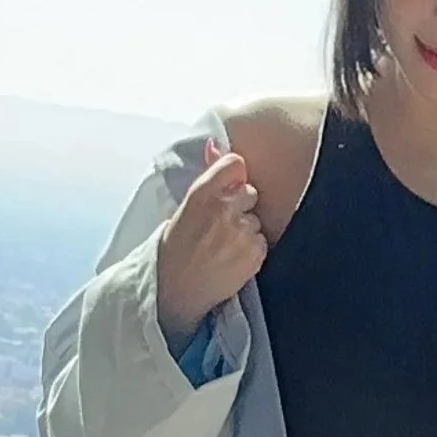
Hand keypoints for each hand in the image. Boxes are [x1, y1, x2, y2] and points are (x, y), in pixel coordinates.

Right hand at [155, 138, 264, 343]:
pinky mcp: (255, 253)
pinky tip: (231, 258)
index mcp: (201, 194)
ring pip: (256, 219)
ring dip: (246, 230)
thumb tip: (215, 146)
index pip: (235, 164)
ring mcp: (242, 232)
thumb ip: (206, 180)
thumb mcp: (183, 208)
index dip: (234, 175)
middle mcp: (224, 209)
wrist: (174, 291)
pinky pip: (262, 240)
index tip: (228, 186)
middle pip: (250, 192)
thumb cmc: (174, 248)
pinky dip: (252, 249)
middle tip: (221, 225)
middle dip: (240, 205)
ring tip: (223, 246)